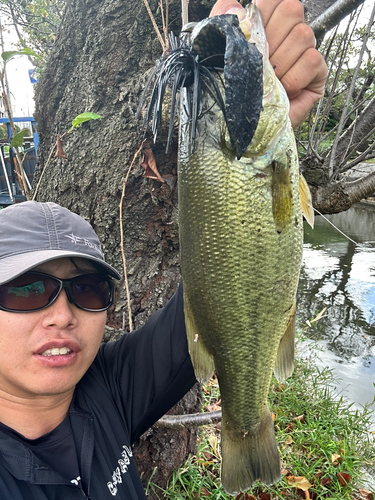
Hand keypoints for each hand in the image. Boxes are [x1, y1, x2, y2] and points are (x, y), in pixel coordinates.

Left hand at [210, 0, 327, 127]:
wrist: (240, 128)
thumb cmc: (232, 92)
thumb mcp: (217, 52)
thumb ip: (221, 21)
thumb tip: (235, 7)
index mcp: (266, 24)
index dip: (264, 11)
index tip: (252, 35)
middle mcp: (288, 35)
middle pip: (292, 10)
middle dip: (271, 39)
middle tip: (260, 64)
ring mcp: (304, 53)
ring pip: (303, 35)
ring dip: (280, 63)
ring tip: (270, 81)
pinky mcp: (317, 74)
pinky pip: (312, 61)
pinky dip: (293, 78)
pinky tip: (284, 90)